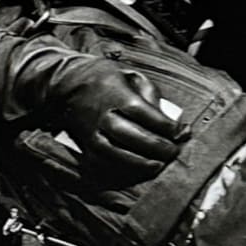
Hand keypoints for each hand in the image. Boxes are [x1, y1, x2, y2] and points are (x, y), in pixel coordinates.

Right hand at [5, 42, 185, 181]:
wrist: (66, 85)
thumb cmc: (104, 79)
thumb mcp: (131, 76)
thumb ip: (152, 96)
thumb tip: (172, 120)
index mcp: (115, 94)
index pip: (144, 113)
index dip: (165, 126)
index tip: (179, 132)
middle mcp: (102, 114)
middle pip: (131, 135)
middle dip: (156, 147)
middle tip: (173, 152)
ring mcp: (92, 132)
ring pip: (116, 153)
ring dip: (140, 163)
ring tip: (158, 165)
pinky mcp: (85, 145)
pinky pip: (103, 162)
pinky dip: (121, 169)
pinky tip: (136, 170)